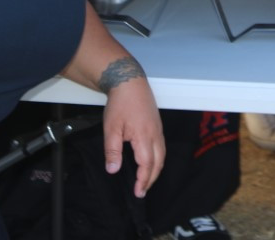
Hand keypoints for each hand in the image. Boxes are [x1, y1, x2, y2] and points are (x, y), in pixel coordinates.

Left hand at [103, 77, 164, 197]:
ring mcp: (158, 129)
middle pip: (159, 162)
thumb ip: (112, 151)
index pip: (147, 164)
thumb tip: (113, 170)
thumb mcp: (111, 128)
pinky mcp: (157, 125)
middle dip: (151, 179)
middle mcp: (155, 135)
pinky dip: (158, 159)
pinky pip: (161, 147)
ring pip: (162, 155)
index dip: (143, 180)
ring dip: (156, 169)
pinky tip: (150, 161)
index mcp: (144, 137)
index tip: (137, 192)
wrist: (130, 83)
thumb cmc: (120, 104)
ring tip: (146, 180)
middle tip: (142, 191)